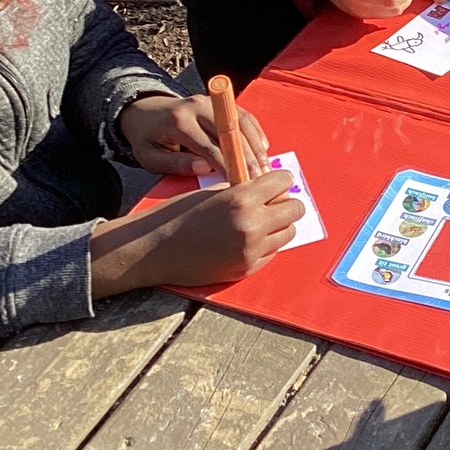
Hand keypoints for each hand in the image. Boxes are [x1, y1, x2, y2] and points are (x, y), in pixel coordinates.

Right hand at [89, 168, 299, 297]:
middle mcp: (252, 224)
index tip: (273, 185)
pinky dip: (265, 245)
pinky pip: (272, 252)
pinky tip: (244, 241)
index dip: (279, 182)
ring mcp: (251, 249)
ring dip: (278, 226)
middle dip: (284, 204)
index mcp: (242, 198)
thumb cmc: (178, 215)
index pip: (284, 181)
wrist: (155, 250)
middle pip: (295, 209)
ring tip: (256, 223)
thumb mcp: (213, 192)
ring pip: (288, 232)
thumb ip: (244, 189)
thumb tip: (270, 189)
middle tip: (269, 204)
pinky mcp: (247, 268)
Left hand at [118, 92, 267, 178]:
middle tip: (260, 179)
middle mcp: (197, 106)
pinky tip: (264, 150)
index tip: (238, 184)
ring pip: (242, 122)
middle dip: (247, 157)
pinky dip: (256, 132)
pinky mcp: (221, 102)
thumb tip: (205, 169)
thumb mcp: (150, 158)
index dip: (226, 165)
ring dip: (256, 146)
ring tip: (266, 168)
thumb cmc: (148, 139)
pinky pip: (244, 116)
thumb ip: (176, 165)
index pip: (209, 146)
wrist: (145, 112)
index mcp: (178, 122)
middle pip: (231, 132)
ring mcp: (211, 101)